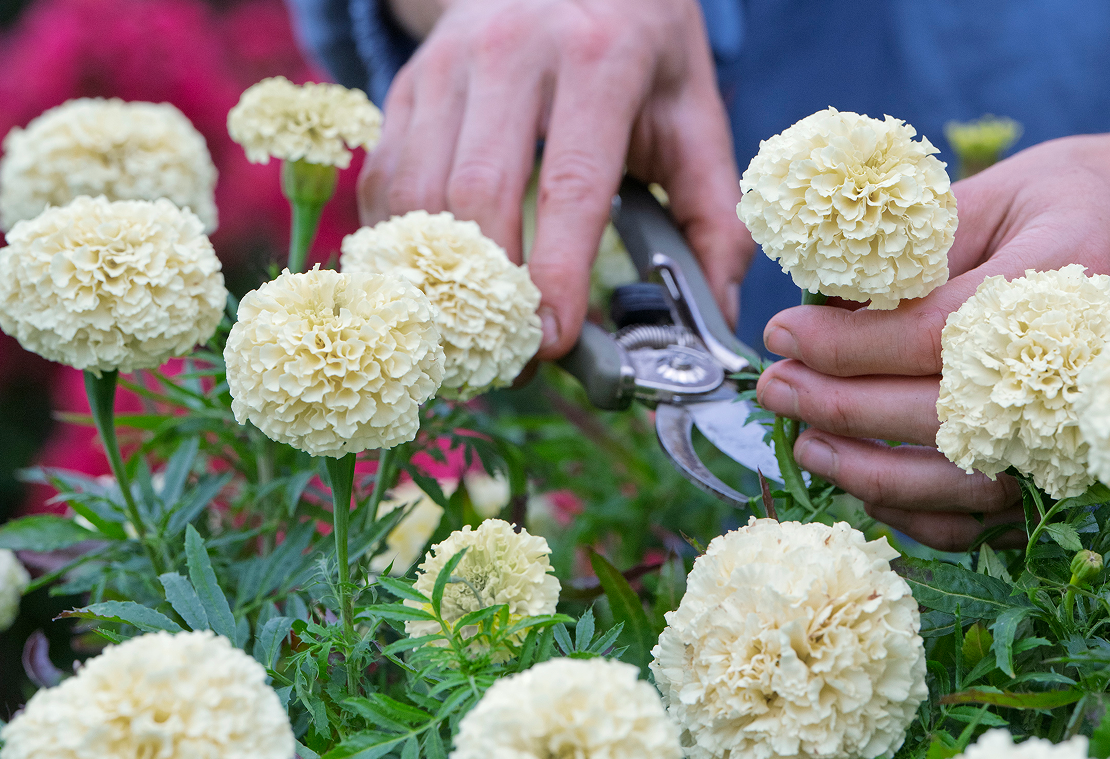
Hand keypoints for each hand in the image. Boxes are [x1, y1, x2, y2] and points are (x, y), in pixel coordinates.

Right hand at [362, 0, 753, 356]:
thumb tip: (720, 312)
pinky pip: (389, 181)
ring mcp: (448, 67)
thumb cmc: (637, 48)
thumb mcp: (692, 111)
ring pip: (420, 194)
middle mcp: (511, 53)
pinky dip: (404, 246)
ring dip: (440, 280)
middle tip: (514, 359)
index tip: (555, 342)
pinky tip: (435, 287)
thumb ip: (714, 213)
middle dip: (492, 294)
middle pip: (479, 195)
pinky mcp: (409, 86)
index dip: (556, 272)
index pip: (569, 183)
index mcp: (598, 60)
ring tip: (474, 338)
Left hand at [755, 98, 1109, 550]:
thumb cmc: (1070, 206)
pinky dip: (914, 512)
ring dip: (867, 470)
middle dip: (839, 407)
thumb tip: (821, 301)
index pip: (936, 334)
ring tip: (805, 442)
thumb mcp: (995, 193)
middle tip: (776, 388)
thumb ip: (913, 249)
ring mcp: (1072, 429)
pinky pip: (981, 518)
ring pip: (958, 480)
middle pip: (940, 414)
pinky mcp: (1060, 469)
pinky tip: (862, 485)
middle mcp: (1075, 369)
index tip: (782, 333)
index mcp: (1061, 281)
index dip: (848, 343)